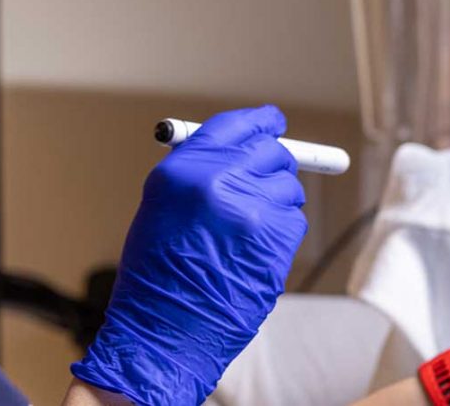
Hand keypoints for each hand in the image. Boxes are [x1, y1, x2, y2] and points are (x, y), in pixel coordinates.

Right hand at [71, 106, 307, 404]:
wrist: (163, 327)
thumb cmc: (156, 273)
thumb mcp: (161, 208)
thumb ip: (198, 174)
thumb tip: (238, 154)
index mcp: (181, 170)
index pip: (232, 127)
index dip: (258, 122)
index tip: (273, 121)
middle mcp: (215, 181)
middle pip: (268, 151)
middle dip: (274, 161)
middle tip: (269, 176)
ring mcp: (249, 210)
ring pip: (286, 187)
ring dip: (276, 201)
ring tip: (247, 229)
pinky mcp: (274, 240)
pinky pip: (293, 220)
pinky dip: (281, 231)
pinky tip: (255, 249)